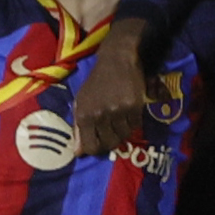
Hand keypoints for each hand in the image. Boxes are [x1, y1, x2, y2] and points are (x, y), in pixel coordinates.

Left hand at [65, 32, 161, 159]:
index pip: (90, 146)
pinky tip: (129, 111)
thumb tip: (78, 153)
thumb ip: (78, 128)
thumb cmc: (96, 83)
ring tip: (120, 119)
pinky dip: (133, 122)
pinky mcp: (134, 106)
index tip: (99, 144)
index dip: (96, 149)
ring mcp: (118, 111)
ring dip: (123, 131)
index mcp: (84, 115)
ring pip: (124, 135)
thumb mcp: (81, 102)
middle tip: (112, 133)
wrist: (116, 61)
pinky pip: (136, 125)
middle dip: (111, 141)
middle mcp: (100, 115)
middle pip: (109, 143)